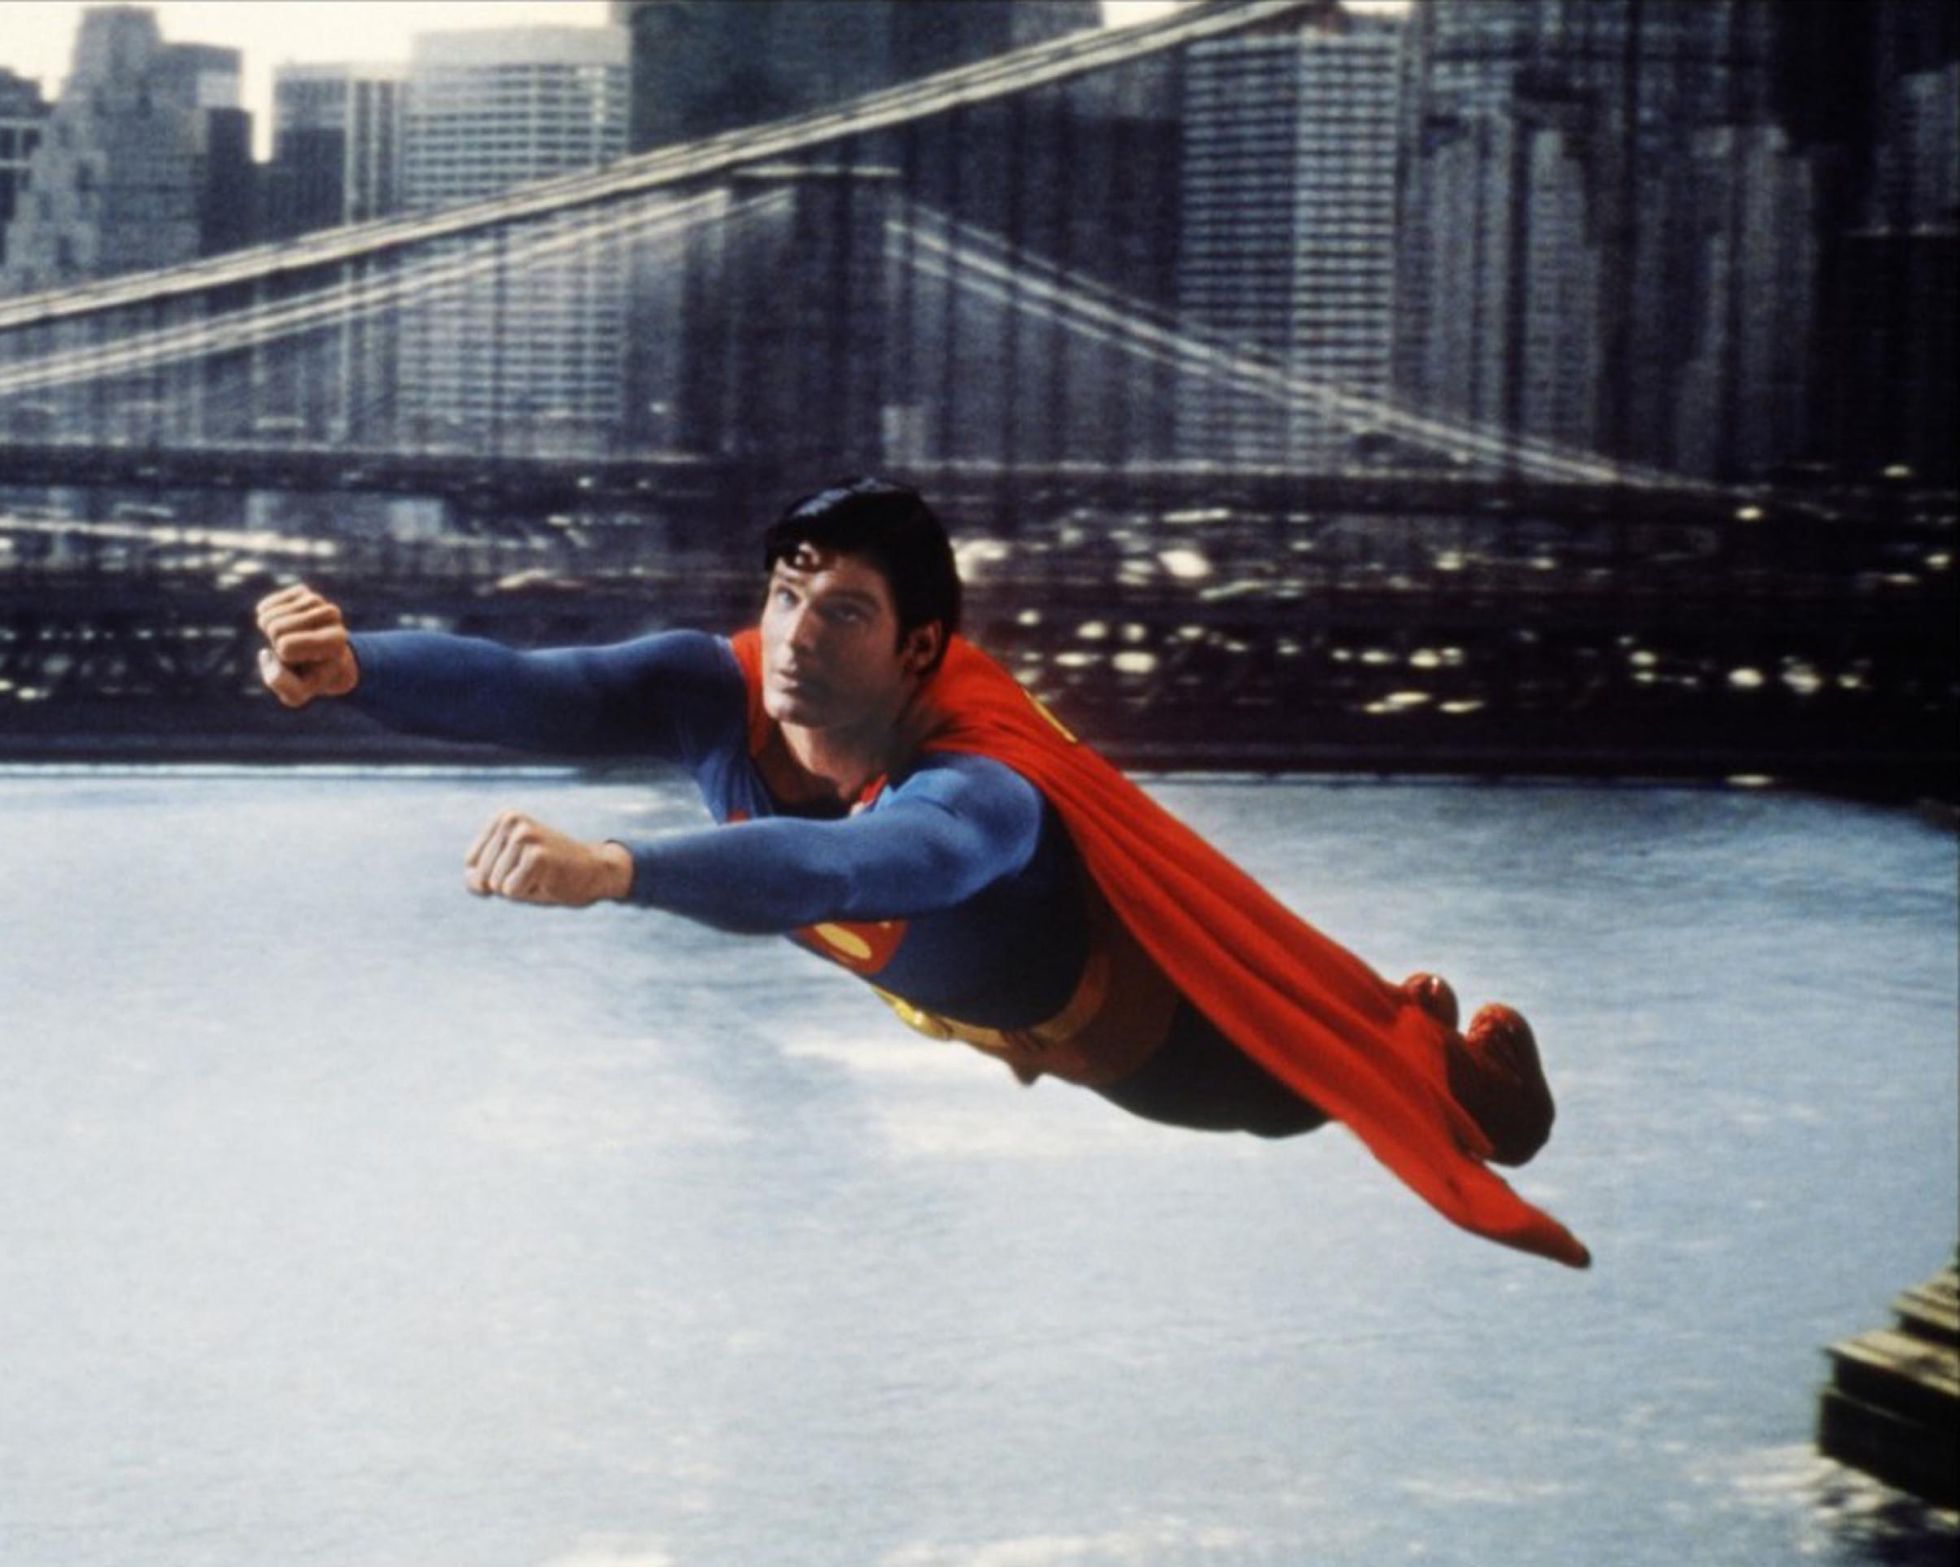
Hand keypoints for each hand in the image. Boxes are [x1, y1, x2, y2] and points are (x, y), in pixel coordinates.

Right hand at [255, 583, 359, 707]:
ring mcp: (318, 600)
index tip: (301, 662)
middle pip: (275, 628)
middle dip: (276, 644)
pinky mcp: (302, 591)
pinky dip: (265, 622)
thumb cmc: (310, 677)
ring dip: (271, 633)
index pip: (286, 645)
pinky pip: (265, 606)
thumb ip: (281, 683)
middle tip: (295, 651)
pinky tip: (283, 627)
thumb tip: (266, 653)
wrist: (325, 659)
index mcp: (335, 641)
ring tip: (291, 639)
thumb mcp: (297, 693)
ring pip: (268, 616)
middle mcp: (332, 615)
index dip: (284, 658)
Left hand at [465, 809, 633, 906]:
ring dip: (520, 888)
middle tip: (535, 872)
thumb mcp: (506, 871)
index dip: (495, 876)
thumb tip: (475, 883)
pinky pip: (512, 891)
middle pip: (481, 875)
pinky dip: (529, 893)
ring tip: (542, 875)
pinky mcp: (537, 855)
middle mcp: (511, 821)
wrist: (594, 871)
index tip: (523, 865)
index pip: (471, 863)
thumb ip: (478, 878)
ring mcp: (524, 836)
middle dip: (506, 883)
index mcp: (502, 818)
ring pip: (496, 885)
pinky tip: (548, 879)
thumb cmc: (547, 873)